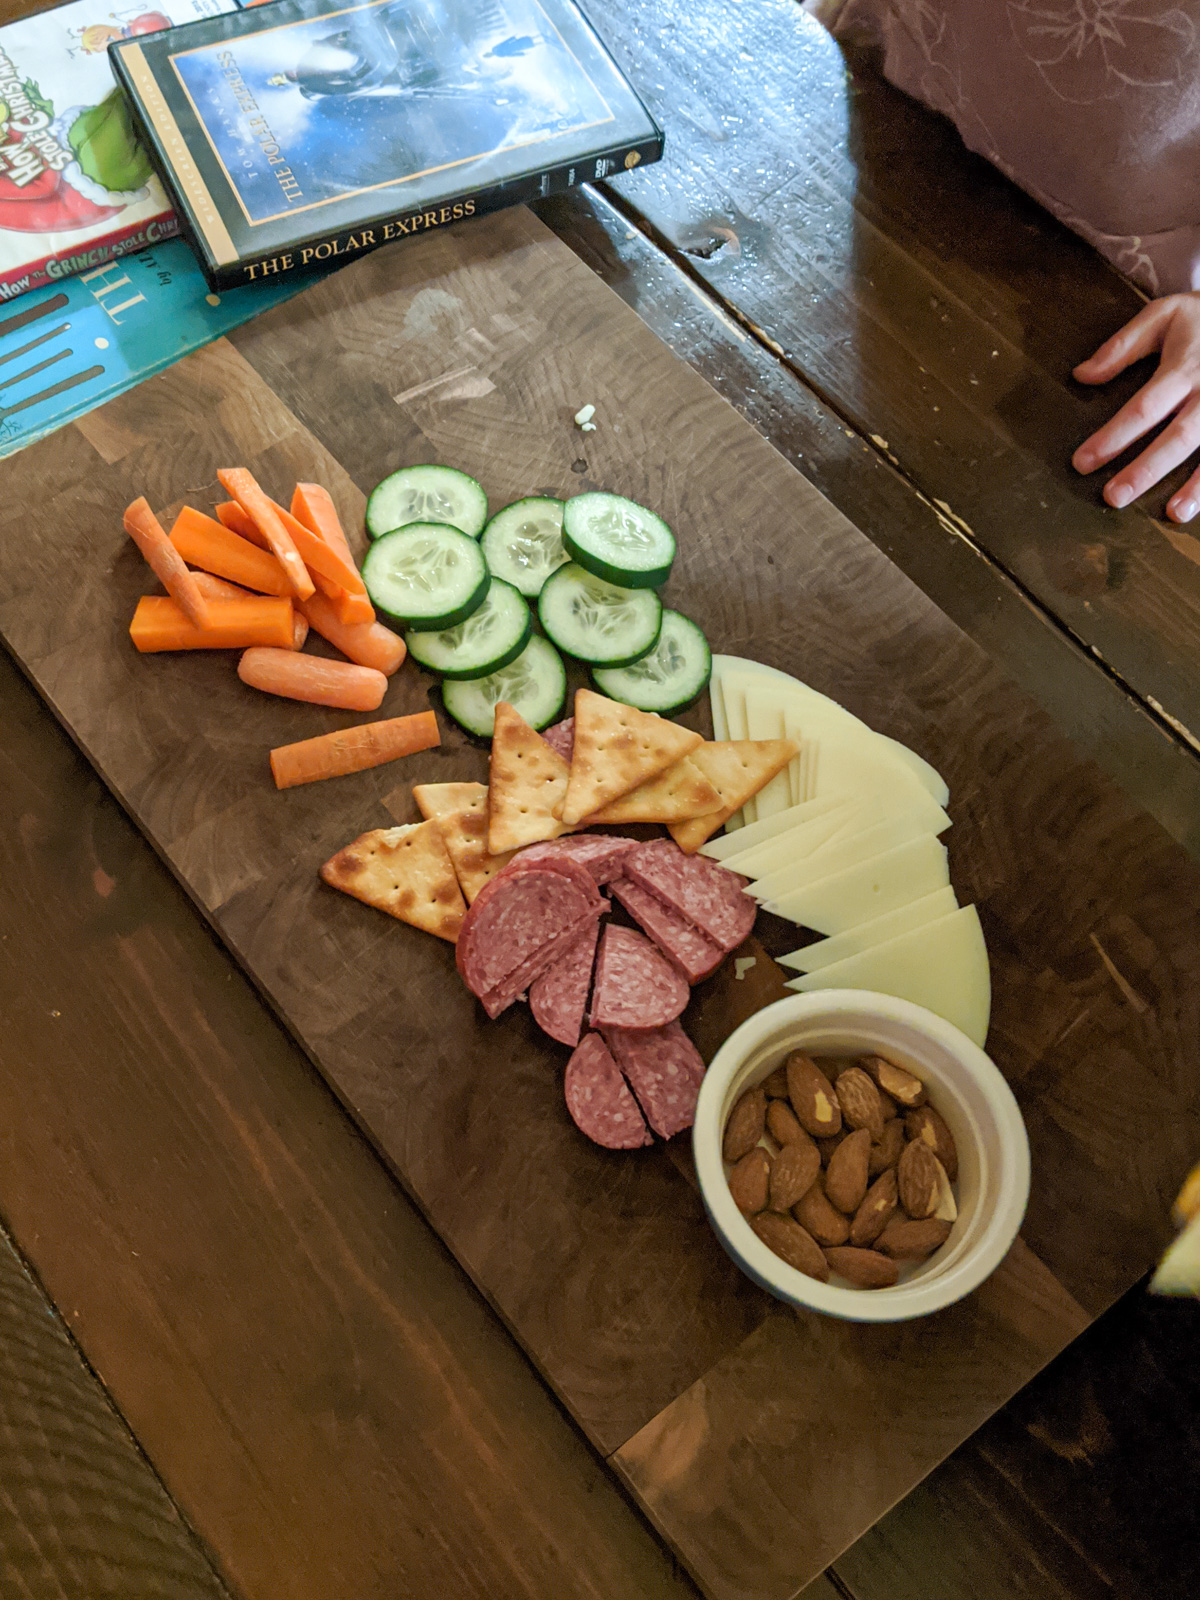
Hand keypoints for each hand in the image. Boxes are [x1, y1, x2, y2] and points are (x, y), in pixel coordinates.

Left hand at [1072, 292, 1199, 521]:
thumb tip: (1081, 375)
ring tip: (1173, 514)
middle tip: (1113, 497)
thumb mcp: (1164, 315)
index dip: (1113, 437)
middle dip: (1146, 469)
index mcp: (1185, 367)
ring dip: (1198, 485)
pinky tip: (1199, 506)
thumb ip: (1123, 346)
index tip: (1082, 463)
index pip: (1144, 408)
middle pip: (1179, 436)